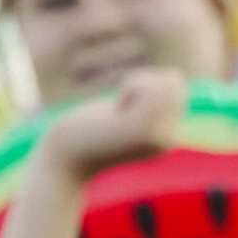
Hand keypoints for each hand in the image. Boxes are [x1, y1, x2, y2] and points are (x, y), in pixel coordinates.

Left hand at [35, 66, 188, 186]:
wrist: (63, 160)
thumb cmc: (86, 130)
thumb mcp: (124, 110)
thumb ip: (150, 97)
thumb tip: (174, 77)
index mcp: (165, 137)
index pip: (175, 85)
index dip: (144, 85)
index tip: (121, 110)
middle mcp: (168, 141)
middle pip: (174, 82)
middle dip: (143, 82)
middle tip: (117, 109)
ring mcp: (158, 137)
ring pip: (167, 83)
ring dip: (136, 83)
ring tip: (116, 110)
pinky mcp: (142, 131)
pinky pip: (151, 88)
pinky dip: (131, 86)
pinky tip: (115, 110)